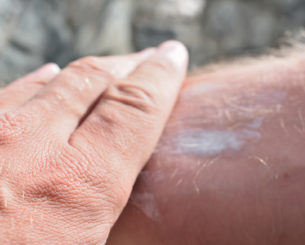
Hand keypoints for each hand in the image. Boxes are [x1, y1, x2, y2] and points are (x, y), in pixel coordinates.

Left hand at [0, 41, 187, 243]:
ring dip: (90, 72)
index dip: (160, 76)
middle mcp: (28, 150)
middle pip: (95, 81)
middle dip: (131, 64)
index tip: (173, 56)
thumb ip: (100, 212)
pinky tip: (50, 79)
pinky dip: (39, 84)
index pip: (134, 109)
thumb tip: (113, 185)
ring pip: (53, 81)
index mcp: (73, 192)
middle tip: (151, 56)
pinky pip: (10, 95)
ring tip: (114, 67)